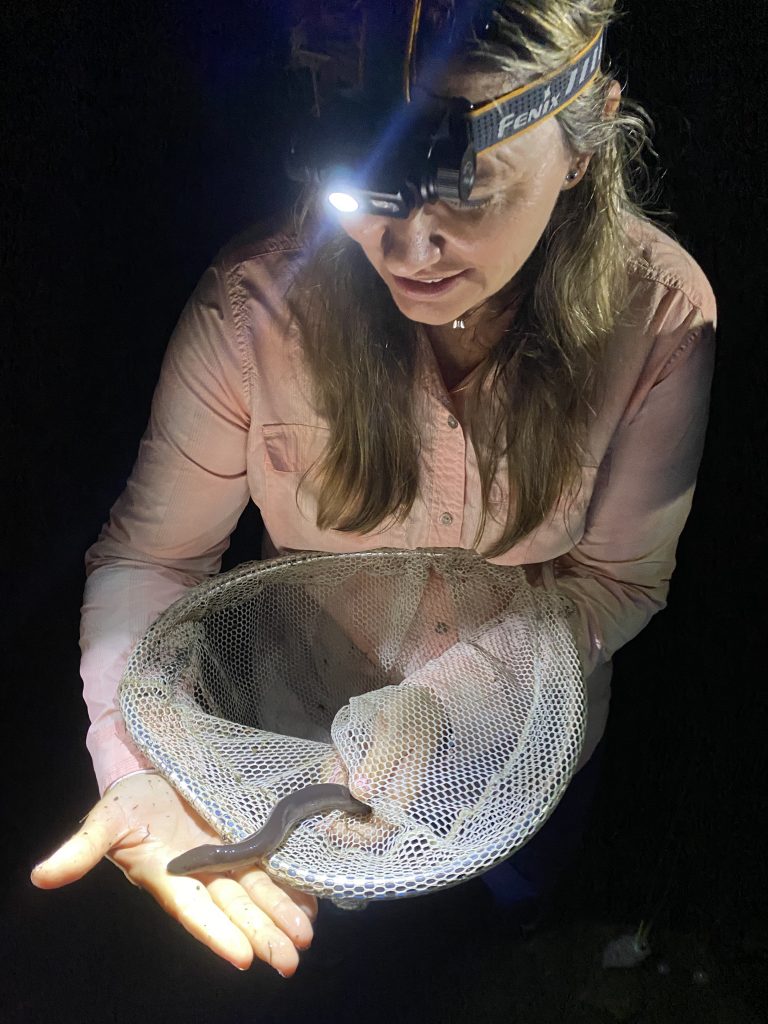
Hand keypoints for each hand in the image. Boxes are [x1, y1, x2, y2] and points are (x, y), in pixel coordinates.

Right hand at [30, 772, 315, 975]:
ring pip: (257, 891)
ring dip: (282, 914)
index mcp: (169, 877)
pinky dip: (290, 884)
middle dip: (263, 933)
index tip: (243, 957)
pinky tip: (311, 902)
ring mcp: (226, 857)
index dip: (218, 934)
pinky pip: (270, 866)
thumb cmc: (128, 800)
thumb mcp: (106, 820)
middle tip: (292, 958)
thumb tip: (41, 877)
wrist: (155, 771)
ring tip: (305, 936)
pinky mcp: (245, 837)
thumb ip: (81, 850)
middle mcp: (202, 874)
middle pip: (235, 909)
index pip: (195, 912)